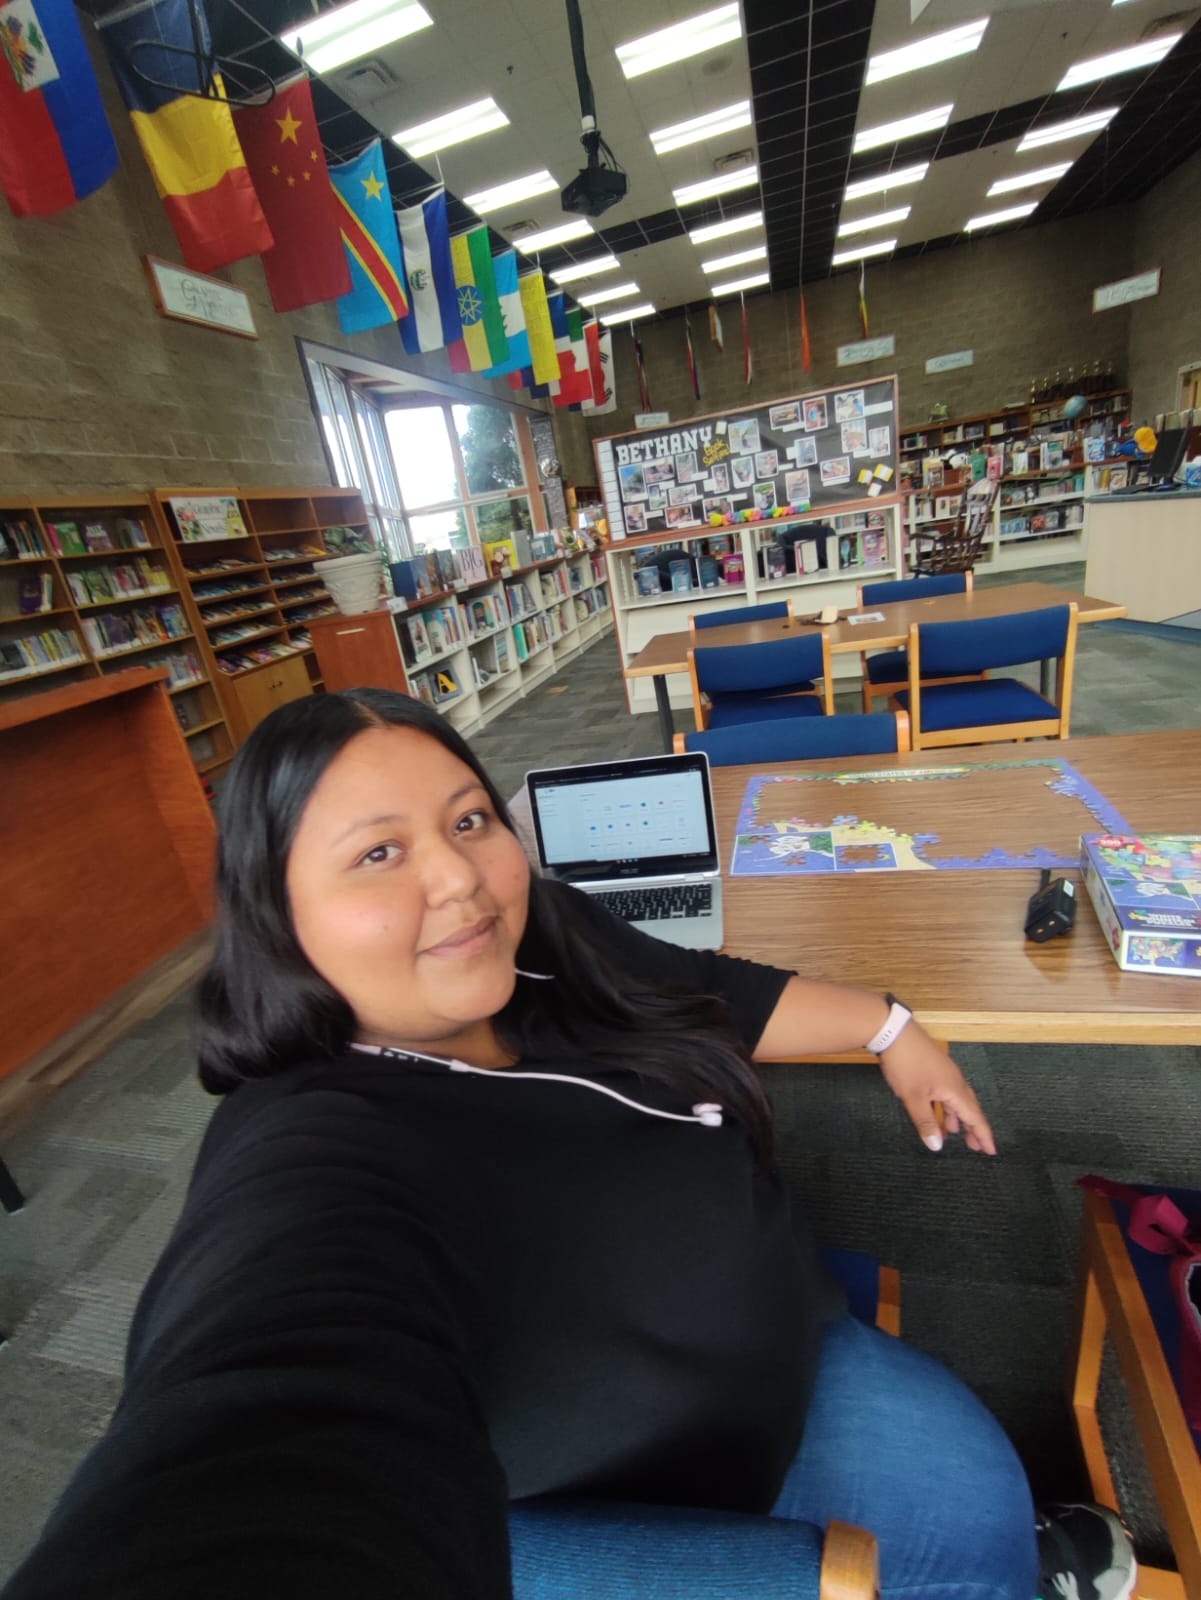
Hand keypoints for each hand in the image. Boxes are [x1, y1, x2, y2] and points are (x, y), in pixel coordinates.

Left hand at [877, 1023, 996, 1155]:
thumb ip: (926, 1123)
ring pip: (957, 1100)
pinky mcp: (935, 1068)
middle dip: (973, 1128)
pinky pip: (947, 1092)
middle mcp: (955, 1081)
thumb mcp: (914, 1098)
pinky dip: (946, 1105)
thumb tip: (937, 1146)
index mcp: (955, 1090)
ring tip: (954, 1133)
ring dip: (958, 1117)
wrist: (894, 1031)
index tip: (991, 1151)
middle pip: (970, 1109)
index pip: (975, 1117)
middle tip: (975, 1146)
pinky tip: (936, 1110)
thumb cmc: (906, 1062)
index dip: (983, 1135)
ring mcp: (945, 1073)